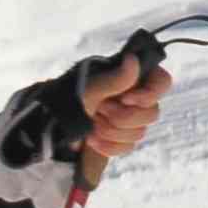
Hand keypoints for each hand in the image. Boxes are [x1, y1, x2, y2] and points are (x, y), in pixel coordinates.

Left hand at [73, 45, 171, 180]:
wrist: (45, 128)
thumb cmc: (64, 101)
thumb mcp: (88, 88)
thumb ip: (113, 78)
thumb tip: (133, 59)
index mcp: (129, 77)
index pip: (162, 83)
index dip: (150, 94)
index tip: (127, 98)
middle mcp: (132, 96)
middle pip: (153, 113)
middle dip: (123, 117)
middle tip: (99, 111)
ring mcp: (126, 119)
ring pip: (140, 132)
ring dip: (112, 131)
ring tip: (91, 124)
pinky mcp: (118, 138)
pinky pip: (128, 147)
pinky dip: (108, 146)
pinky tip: (90, 140)